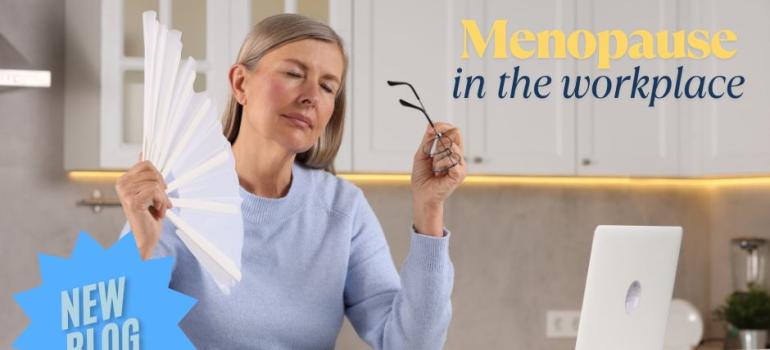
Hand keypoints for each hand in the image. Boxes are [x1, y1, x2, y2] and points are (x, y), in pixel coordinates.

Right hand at [115, 154, 171, 258]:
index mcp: (124, 180)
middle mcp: (122, 184)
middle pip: (153, 172)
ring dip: (162, 198)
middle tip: (158, 202)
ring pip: (156, 183)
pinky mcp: (132, 201)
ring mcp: (125, 192)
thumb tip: (142, 153)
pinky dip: (162, 203)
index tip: (160, 189)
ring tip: (156, 209)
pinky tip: (157, 213)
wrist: (146, 237)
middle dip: (162, 188)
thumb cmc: (148, 216)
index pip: (147, 164)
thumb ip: (145, 174)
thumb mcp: (149, 191)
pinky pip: (156, 192)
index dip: (159, 176)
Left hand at [411, 122, 466, 236]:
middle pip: (456, 134)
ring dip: (437, 156)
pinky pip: (451, 160)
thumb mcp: (422, 154)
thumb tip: (430, 126)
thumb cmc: (422, 177)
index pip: (452, 130)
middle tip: (432, 152)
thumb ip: (428, 140)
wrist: (422, 195)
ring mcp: (460, 164)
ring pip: (451, 147)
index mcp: (450, 150)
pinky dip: (440, 164)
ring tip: (435, 168)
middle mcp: (457, 156)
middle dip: (440, 138)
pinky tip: (438, 172)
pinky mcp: (460, 173)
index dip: (442, 126)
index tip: (430, 128)